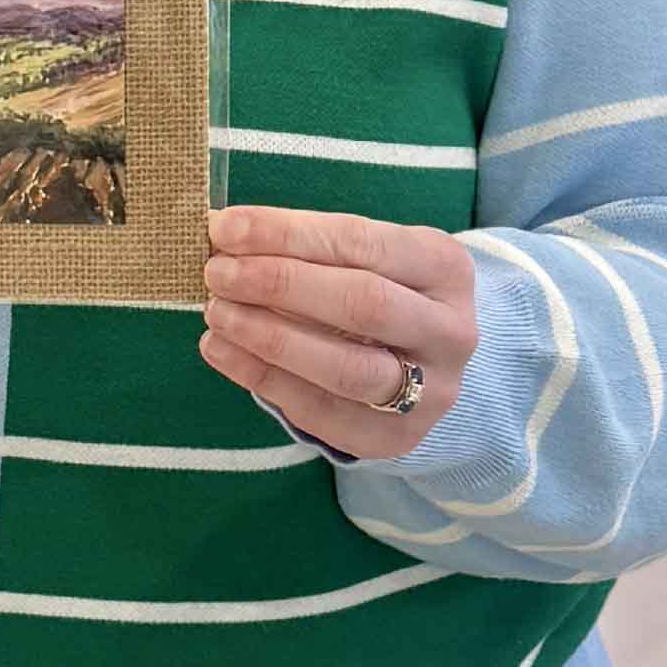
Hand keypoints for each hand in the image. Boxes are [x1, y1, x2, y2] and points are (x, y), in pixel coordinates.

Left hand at [198, 205, 476, 459]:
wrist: (427, 360)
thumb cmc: (380, 286)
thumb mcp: (363, 254)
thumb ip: (304, 244)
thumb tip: (223, 233)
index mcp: (443, 266)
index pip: (359, 241)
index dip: (286, 233)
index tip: (226, 228)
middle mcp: (450, 330)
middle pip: (361, 304)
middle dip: (279, 284)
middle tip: (218, 272)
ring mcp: (431, 392)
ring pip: (346, 369)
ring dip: (270, 338)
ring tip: (217, 313)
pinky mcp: (397, 438)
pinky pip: (323, 413)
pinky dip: (264, 379)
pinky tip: (222, 350)